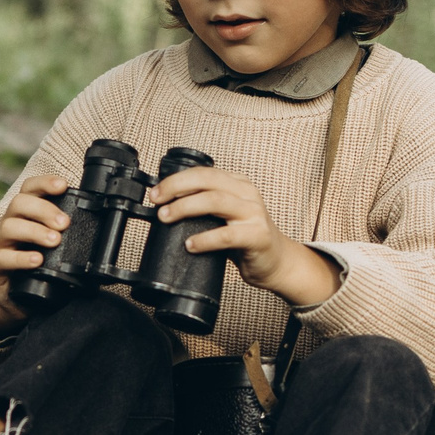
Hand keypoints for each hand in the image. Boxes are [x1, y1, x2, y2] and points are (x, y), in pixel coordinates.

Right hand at [0, 173, 69, 332]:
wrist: (17, 301)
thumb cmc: (39, 270)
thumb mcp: (55, 250)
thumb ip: (68, 237)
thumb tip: (99, 233)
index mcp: (24, 216)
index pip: (29, 189)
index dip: (44, 183)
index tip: (63, 185)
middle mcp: (8, 225)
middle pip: (19, 203)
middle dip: (44, 209)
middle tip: (64, 223)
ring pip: (9, 227)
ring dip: (35, 231)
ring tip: (54, 241)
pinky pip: (0, 258)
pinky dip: (20, 258)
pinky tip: (36, 260)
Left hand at [146, 166, 340, 307]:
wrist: (278, 262)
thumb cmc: (246, 239)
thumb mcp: (225, 216)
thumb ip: (204, 208)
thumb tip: (165, 208)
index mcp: (238, 184)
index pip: (203, 172)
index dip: (176, 180)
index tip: (156, 192)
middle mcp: (247, 194)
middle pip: (207, 181)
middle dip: (176, 188)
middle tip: (156, 202)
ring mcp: (254, 214)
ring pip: (214, 201)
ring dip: (185, 207)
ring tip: (166, 217)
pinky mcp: (258, 236)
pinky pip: (226, 235)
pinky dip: (205, 239)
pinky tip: (190, 244)